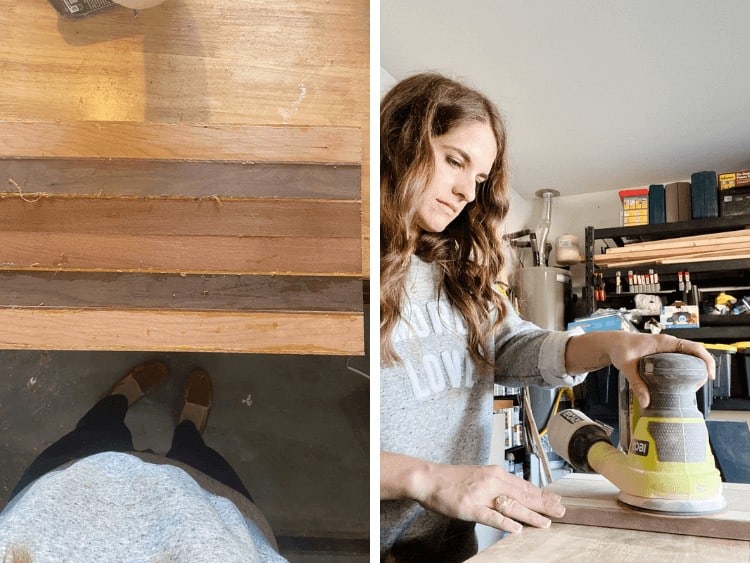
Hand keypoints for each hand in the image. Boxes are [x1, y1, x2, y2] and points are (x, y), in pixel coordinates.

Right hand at [410, 462, 564, 533]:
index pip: (525, 486)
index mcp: (495, 473)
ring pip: (511, 505)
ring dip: (531, 515)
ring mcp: (481, 494)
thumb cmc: (453, 480)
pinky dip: (504, 522)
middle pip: (523, 494)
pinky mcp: (470, 506)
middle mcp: (492, 481)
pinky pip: (490, 516)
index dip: (543, 495)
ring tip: (546, 523)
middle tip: (561, 512)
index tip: (558, 501)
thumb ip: (498, 485)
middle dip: (544, 504)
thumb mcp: (480, 477)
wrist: (429, 478)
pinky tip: (516, 528)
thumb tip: (517, 494)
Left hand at [605, 333, 715, 407]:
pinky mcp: (663, 355)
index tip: (709, 375)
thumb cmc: (620, 349)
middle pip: (694, 354)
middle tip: (698, 386)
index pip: (694, 347)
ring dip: (694, 370)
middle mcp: (668, 344)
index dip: (706, 360)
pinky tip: (681, 383)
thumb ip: (636, 383)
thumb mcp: (627, 366)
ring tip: (691, 387)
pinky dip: (684, 370)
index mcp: (664, 342)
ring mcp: (666, 349)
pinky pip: (680, 360)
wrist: (613, 343)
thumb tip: (646, 402)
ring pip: (688, 358)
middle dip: (701, 369)